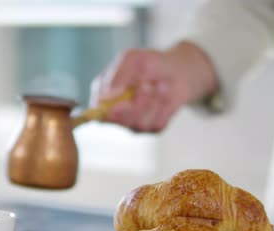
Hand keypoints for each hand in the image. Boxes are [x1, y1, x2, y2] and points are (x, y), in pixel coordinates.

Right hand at [90, 41, 217, 131]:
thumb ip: (117, 75)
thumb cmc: (150, 63)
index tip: (123, 101)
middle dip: (136, 104)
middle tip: (147, 84)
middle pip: (120, 121)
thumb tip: (106, 95)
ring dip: (152, 102)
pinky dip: (163, 107)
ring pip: (139, 123)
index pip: (97, 113)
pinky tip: (164, 93)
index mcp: (104, 96)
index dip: (108, 112)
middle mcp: (117, 113)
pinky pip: (156, 124)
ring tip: (159, 85)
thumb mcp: (132, 59)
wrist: (177, 69)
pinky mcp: (152, 127)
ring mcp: (134, 122)